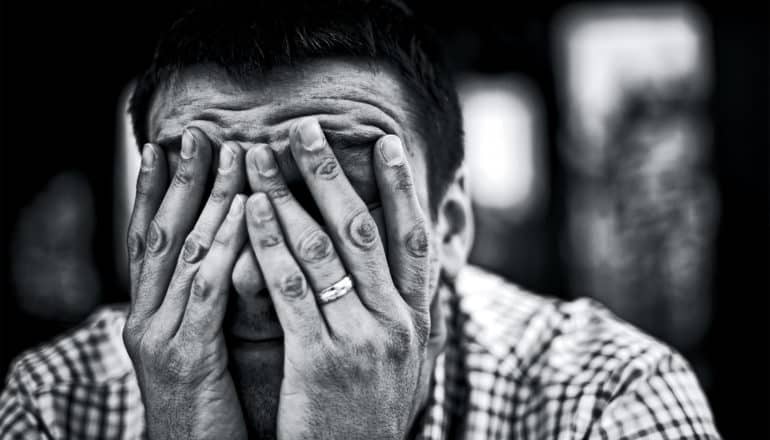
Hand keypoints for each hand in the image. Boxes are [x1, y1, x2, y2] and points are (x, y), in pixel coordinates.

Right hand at [123, 128, 247, 438]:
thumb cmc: (207, 411)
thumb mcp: (200, 351)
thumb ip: (207, 308)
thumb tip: (234, 261)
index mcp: (149, 318)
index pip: (150, 242)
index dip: (154, 193)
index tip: (166, 147)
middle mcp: (146, 320)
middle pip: (163, 235)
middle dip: (182, 181)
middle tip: (199, 133)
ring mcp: (161, 337)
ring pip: (186, 254)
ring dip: (209, 200)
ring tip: (231, 155)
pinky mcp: (187, 358)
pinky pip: (209, 291)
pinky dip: (226, 247)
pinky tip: (246, 212)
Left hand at [244, 118, 432, 438]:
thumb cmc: (366, 418)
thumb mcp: (400, 366)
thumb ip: (400, 316)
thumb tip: (401, 271)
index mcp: (417, 323)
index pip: (414, 241)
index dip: (402, 189)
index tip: (387, 145)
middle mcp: (396, 324)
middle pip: (363, 230)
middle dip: (332, 173)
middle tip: (306, 129)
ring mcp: (361, 341)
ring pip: (322, 250)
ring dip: (287, 197)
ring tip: (259, 159)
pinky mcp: (320, 360)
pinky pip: (291, 289)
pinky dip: (268, 244)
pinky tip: (249, 212)